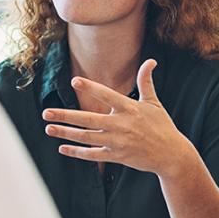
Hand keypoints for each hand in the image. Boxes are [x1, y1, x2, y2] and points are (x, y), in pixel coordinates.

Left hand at [42, 59, 192, 176]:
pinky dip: (77, 153)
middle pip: (88, 119)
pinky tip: (63, 148)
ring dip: (66, 133)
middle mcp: (122, 125)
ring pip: (86, 137)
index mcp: (130, 109)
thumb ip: (146, 81)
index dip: (91, 88)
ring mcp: (118, 142)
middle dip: (66, 116)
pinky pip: (93, 155)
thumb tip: (150, 61)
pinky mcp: (117, 156)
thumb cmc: (162, 126)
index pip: (107, 95)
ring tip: (49, 128)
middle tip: (46, 112)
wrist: (172, 155)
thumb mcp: (154, 103)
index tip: (74, 81)